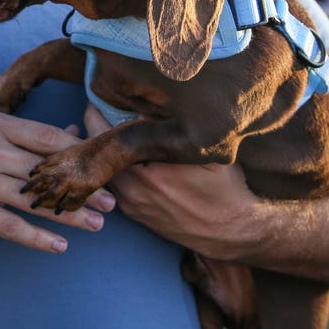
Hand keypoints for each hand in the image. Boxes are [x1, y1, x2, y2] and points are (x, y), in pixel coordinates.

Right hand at [0, 112, 116, 252]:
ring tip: (97, 224)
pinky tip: (60, 245)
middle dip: (83, 186)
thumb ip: (30, 135)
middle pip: (49, 170)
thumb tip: (73, 133)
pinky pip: (11, 227)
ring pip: (36, 200)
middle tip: (111, 200)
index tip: (104, 165)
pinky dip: (38, 238)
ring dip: (70, 214)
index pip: (50, 138)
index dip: (81, 152)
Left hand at [83, 104, 262, 260]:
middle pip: (96, 151)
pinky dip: (114, 166)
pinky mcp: (133, 213)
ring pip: (102, 168)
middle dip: (97, 128)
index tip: (101, 96)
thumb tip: (142, 107)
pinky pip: (112, 183)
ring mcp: (130, 204)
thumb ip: (172, 131)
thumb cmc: (225, 188)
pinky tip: (129, 154)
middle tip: (103, 108)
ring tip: (116, 128)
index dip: (97, 111)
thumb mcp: (205, 153)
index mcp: (147, 172)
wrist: (232, 231)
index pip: (104, 134)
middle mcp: (132, 190)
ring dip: (106, 149)